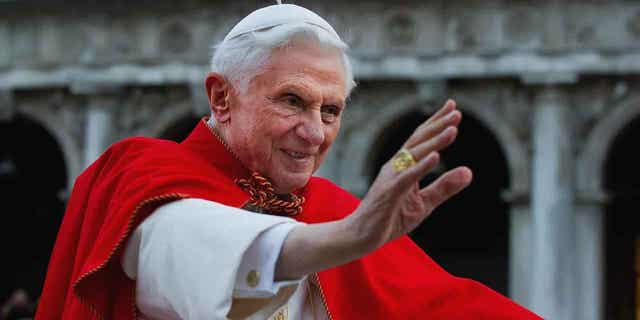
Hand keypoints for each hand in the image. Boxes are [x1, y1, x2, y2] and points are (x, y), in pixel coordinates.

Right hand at [347, 99, 472, 249]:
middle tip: (457, 112)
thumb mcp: (424, 203)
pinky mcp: (389, 193)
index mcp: (403, 166)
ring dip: (434, 141)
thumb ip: (445, 187)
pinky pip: (407, 177)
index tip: (453, 107)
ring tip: (453, 129)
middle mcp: (396, 166)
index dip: (437, 123)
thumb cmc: (389, 218)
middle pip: (418, 141)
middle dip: (438, 125)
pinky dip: (421, 166)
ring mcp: (391, 178)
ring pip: (414, 154)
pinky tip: (436, 157)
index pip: (422, 140)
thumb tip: (469, 171)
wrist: (360, 236)